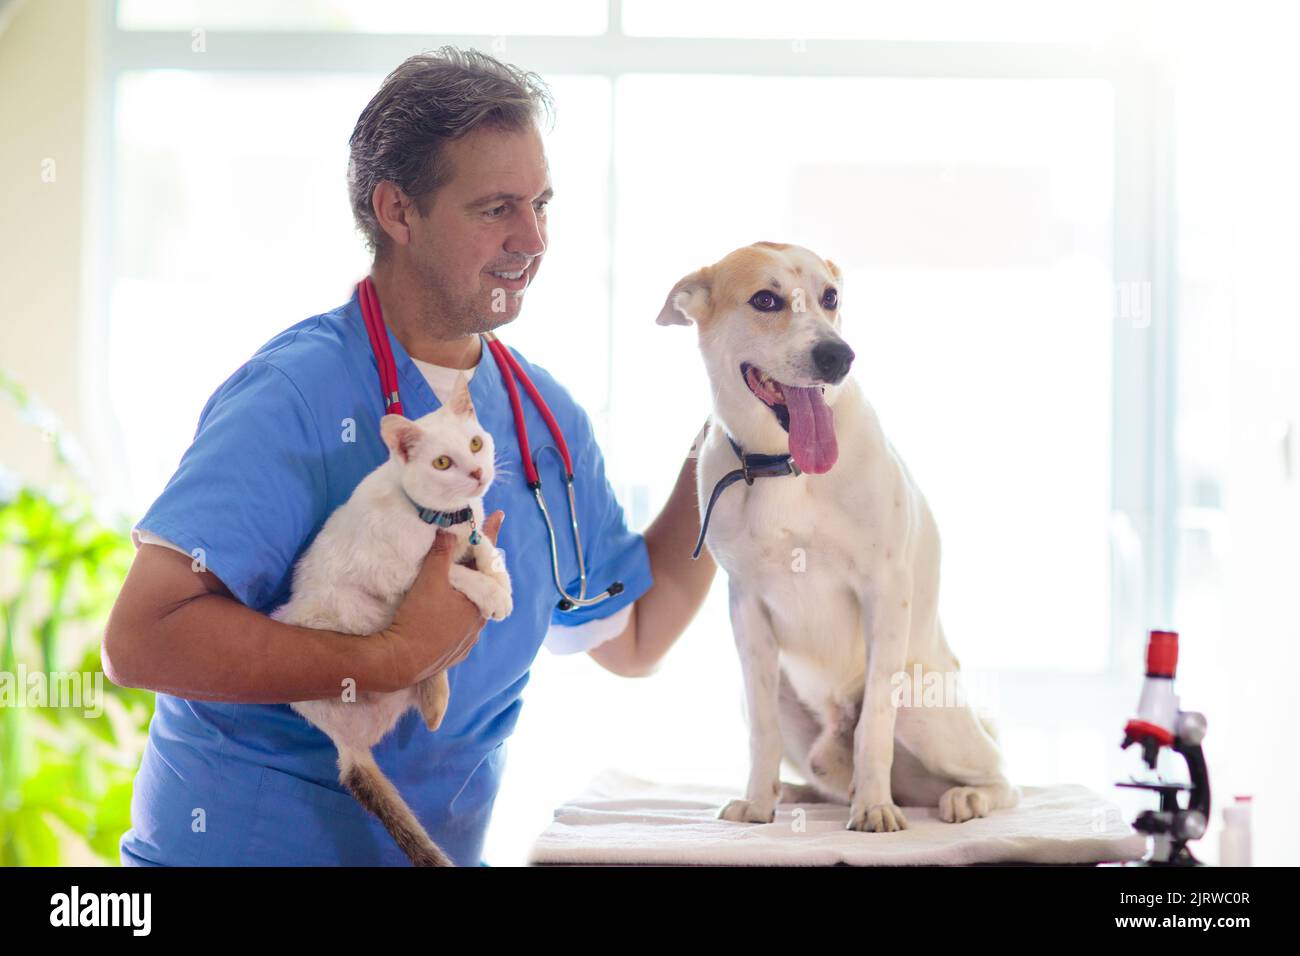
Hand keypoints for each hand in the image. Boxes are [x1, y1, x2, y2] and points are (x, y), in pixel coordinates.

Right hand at [373, 510, 503, 690]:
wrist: (400, 661)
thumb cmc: (418, 618)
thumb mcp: (430, 579)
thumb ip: (441, 552)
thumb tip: (448, 529)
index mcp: (479, 604)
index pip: (488, 564)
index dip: (490, 539)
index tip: (499, 517)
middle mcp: (478, 624)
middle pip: (479, 588)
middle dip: (473, 569)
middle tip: (466, 548)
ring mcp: (467, 641)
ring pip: (468, 609)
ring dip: (463, 595)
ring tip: (451, 581)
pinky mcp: (453, 654)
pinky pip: (458, 629)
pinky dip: (453, 616)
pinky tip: (442, 612)